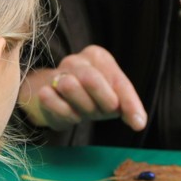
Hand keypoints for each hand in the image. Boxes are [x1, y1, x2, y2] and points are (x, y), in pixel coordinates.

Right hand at [18, 45, 146, 131]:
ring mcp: (56, 73)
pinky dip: (65, 113)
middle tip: (103, 113)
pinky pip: (52, 101)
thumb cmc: (91, 97)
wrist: (57, 100)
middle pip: (91, 79)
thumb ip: (126, 104)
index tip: (138, 123)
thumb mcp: (112, 97)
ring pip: (69, 86)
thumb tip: (139, 122)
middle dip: (102, 101)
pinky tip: (71, 114)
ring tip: (85, 112)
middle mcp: (76, 60)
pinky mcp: (41, 90)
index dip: (129, 103)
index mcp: (98, 57)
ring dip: (82, 108)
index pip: (118, 80)